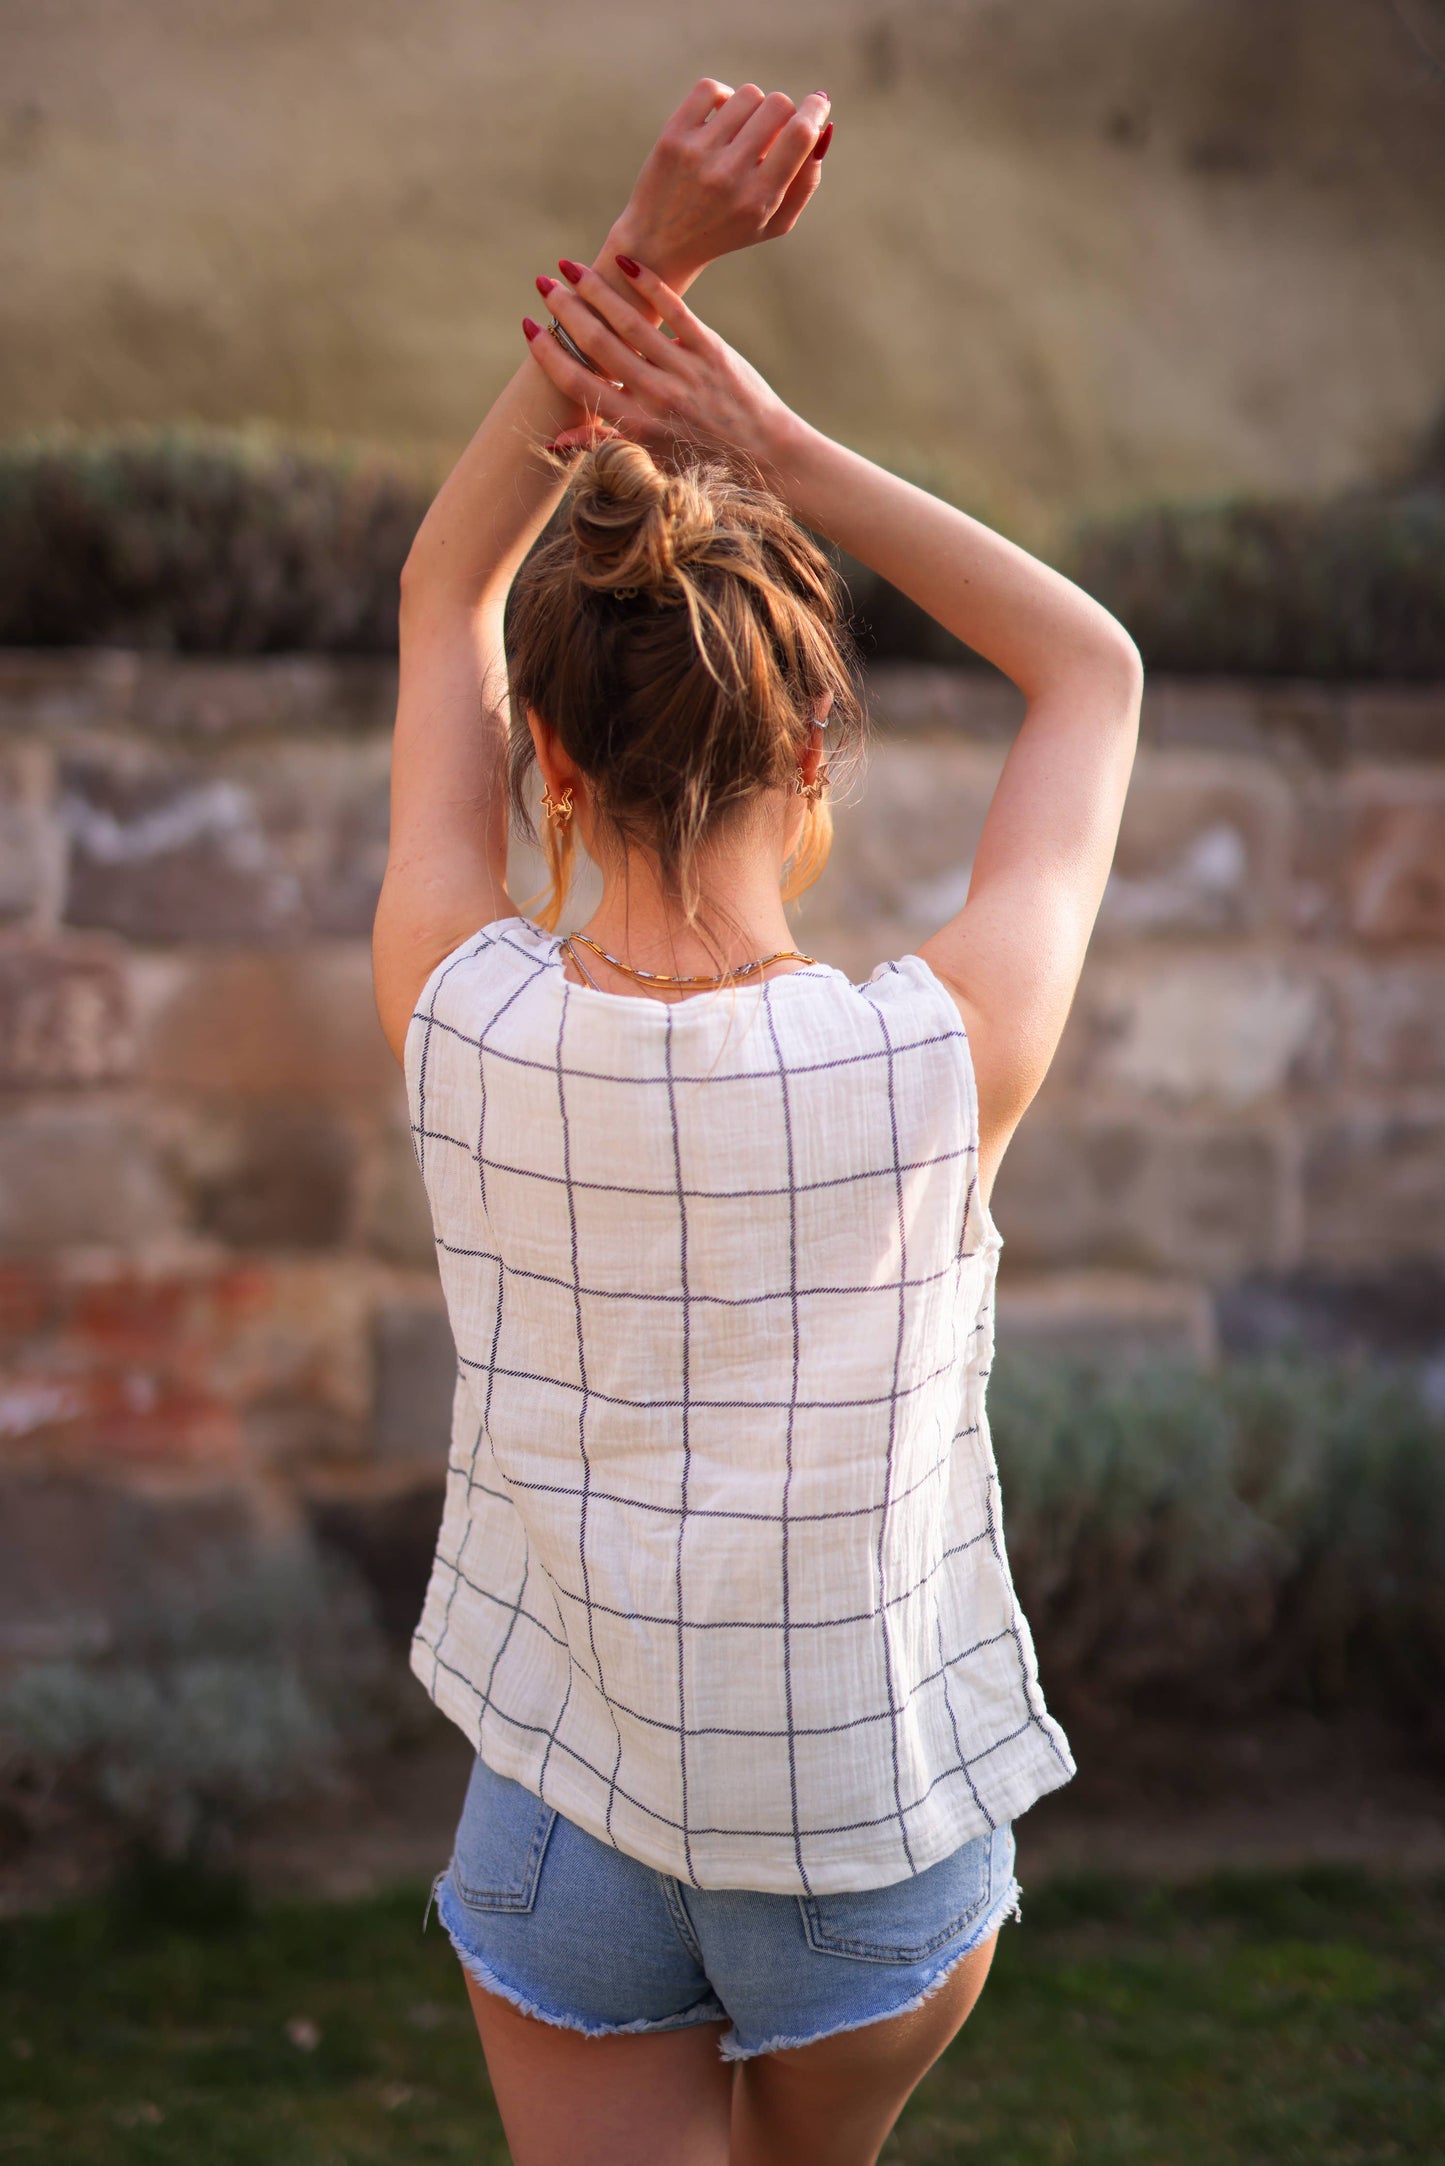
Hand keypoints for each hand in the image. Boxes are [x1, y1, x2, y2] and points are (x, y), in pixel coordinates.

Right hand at [524, 257, 797, 471]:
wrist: (769, 458)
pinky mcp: (712, 351)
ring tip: (571, 268)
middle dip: (566, 311)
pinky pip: (675, 311)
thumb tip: (553, 441)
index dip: (549, 354)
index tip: (529, 328)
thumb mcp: (651, 460)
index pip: (580, 383)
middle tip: (544, 285)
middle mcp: (657, 397)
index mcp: (636, 426)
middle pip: (598, 344)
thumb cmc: (705, 462)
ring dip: (596, 290)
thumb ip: (603, 443)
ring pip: (631, 322)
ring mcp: (685, 371)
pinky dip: (649, 284)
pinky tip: (625, 262)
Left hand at [608, 78, 831, 288]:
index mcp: (758, 199)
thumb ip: (805, 182)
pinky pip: (711, 89)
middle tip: (772, 130)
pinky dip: (722, 97)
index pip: (800, 134)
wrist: (659, 245)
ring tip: (741, 133)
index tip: (819, 102)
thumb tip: (823, 129)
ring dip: (752, 108)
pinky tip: (720, 120)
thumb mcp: (774, 223)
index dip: (815, 110)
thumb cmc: (727, 231)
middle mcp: (728, 174)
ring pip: (747, 95)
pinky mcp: (673, 136)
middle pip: (777, 105)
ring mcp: (698, 153)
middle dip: (783, 112)